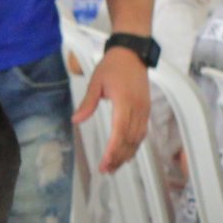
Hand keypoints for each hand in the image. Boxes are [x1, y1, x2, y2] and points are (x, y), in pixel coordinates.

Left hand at [74, 46, 152, 172]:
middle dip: (118, 157)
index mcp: (124, 102)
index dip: (112, 150)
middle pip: (130, 140)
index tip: (104, 163)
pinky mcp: (146, 109)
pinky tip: (126, 153)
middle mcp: (137, 108)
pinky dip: (134, 145)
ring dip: (127, 154)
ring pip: (138, 138)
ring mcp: (144, 110)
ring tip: (114, 166)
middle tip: (106, 170)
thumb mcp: (96, 82)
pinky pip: (142, 132)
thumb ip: (87, 102)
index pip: (120, 132)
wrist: (132, 52)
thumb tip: (76, 120)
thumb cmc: (112, 66)